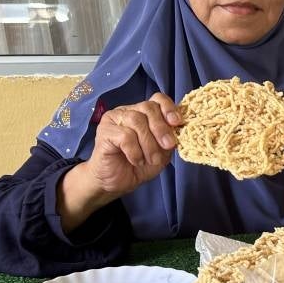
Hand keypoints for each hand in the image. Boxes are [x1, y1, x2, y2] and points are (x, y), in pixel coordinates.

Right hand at [58, 93, 180, 231]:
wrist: (116, 183)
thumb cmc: (138, 166)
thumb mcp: (161, 153)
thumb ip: (169, 139)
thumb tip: (178, 128)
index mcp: (142, 113)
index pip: (157, 99)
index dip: (169, 108)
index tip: (177, 122)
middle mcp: (128, 111)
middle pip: (148, 108)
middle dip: (161, 128)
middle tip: (168, 146)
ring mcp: (114, 119)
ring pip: (137, 121)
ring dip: (149, 144)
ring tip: (151, 159)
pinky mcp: (104, 131)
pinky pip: (125, 135)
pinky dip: (135, 151)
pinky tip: (135, 160)